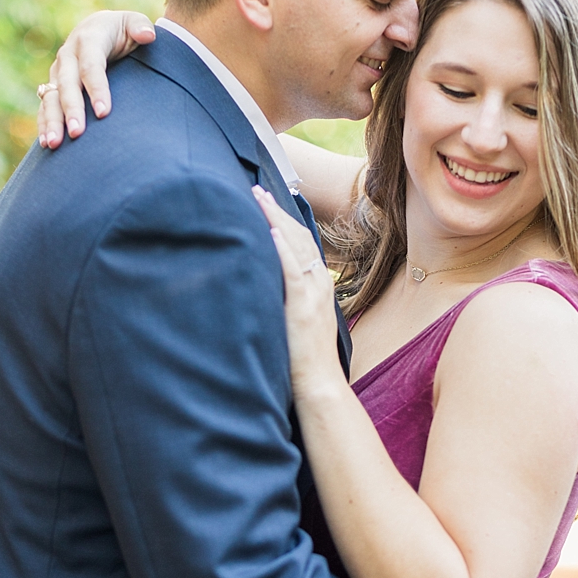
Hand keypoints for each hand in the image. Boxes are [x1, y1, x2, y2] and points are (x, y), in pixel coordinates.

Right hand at [38, 10, 154, 148]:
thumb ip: (140, 26)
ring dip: (52, 121)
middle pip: (68, 85)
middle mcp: (68, 56)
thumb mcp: (133, 22)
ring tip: (55, 144)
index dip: (97, 89)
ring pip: (51, 97)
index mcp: (89, 39)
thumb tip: (148, 35)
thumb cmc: (122, 30)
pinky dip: (45, 123)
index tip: (104, 112)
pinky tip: (47, 144)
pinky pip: (45, 106)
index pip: (91, 66)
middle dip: (72, 109)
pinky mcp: (54, 86)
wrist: (98, 29)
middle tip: (78, 133)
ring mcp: (58, 72)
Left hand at [253, 187, 340, 394]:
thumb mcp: (298, 322)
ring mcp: (313, 295)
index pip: (303, 244)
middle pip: (300, 237)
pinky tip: (271, 233)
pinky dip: (283, 250)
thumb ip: (288, 302)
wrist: (319, 386)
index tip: (268, 203)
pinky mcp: (303, 308)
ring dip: (276, 220)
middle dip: (278, 212)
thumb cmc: (305, 361)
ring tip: (258, 199)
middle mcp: (320, 285)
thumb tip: (267, 288)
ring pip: (296, 247)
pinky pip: (293, 272)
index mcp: (319, 287)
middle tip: (257, 191)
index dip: (286, 221)